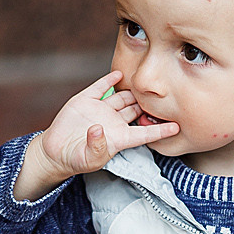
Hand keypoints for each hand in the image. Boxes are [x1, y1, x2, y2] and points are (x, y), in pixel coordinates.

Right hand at [13, 72, 179, 200]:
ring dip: (134, 91)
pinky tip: (120, 74)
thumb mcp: (88, 158)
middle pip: (138, 110)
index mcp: (119, 138)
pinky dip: (110, 80)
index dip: (160, 130)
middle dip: (151, 105)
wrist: (55, 151)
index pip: (144, 133)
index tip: (177, 126)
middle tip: (166, 96)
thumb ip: (96, 146)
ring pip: (123, 97)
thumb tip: (98, 128)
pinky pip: (101, 87)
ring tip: (146, 82)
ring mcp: (101, 109)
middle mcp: (114, 122)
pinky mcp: (86, 100)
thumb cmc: (77, 159)